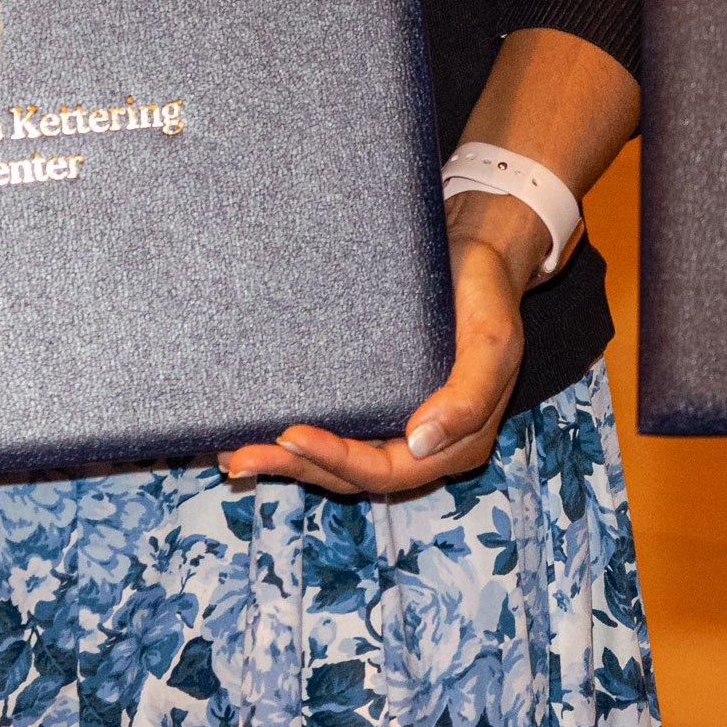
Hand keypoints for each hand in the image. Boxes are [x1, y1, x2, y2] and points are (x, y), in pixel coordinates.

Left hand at [219, 199, 536, 494]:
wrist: (476, 250)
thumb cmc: (487, 296)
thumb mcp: (494, 343)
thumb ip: (468, 398)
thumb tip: (421, 443)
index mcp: (455, 444)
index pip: (386, 471)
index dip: (337, 461)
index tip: (292, 436)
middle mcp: (420, 444)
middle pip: (351, 476)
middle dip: (295, 468)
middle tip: (240, 457)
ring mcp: (394, 422)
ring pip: (336, 462)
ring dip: (287, 462)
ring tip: (233, 454)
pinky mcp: (373, 397)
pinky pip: (334, 427)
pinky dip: (295, 436)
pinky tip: (256, 427)